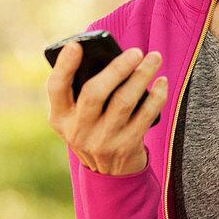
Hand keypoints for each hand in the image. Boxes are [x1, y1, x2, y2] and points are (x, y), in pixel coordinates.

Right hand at [46, 42, 167, 174]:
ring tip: (155, 58)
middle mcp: (78, 130)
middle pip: (94, 93)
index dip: (64, 66)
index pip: (56, 88)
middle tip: (136, 51)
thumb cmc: (94, 127)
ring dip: (142, 76)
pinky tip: (162, 82)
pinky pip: (145, 116)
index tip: (76, 46)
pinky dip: (156, 96)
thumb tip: (114, 58)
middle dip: (116, 69)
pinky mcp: (126, 147)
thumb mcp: (78, 116)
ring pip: (123, 102)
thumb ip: (85, 90)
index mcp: (60, 117)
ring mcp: (102, 141)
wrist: (108, 173)